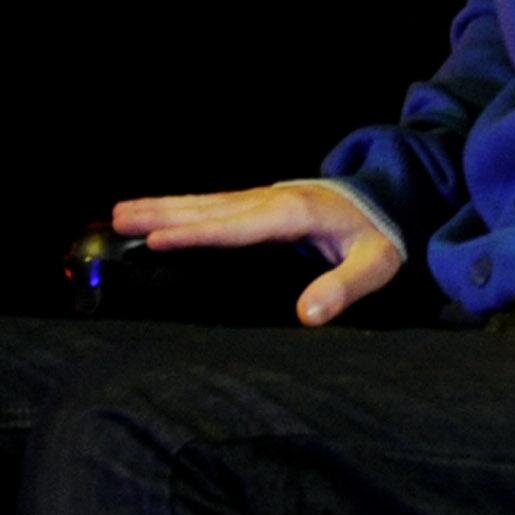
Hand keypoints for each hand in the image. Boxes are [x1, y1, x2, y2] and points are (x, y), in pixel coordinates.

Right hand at [110, 183, 405, 327]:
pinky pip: (216, 206)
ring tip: (121, 212)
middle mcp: (273, 200)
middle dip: (164, 214)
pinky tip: (160, 215)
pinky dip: (184, 208)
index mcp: (295, 213)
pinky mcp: (264, 203)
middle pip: (211, 208)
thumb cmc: (383, 234)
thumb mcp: (377, 263)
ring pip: (208, 203)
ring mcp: (267, 198)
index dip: (198, 234)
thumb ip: (345, 287)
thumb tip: (307, 316)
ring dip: (165, 207)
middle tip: (118, 219)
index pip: (237, 227)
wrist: (397, 197)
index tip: (158, 240)